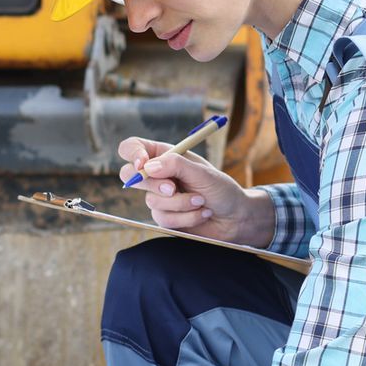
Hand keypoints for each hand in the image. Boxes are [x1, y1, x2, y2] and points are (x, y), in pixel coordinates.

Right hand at [115, 136, 273, 248]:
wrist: (235, 217)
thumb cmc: (222, 190)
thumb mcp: (202, 173)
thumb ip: (176, 165)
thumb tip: (147, 167)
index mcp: (165, 155)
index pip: (132, 147)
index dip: (133, 154)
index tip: (143, 165)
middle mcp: (158, 175)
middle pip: (130, 175)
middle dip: (152, 185)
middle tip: (173, 189)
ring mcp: (159, 197)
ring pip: (151, 201)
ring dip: (180, 203)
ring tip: (201, 201)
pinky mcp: (164, 217)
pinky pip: (163, 218)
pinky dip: (186, 217)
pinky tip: (202, 214)